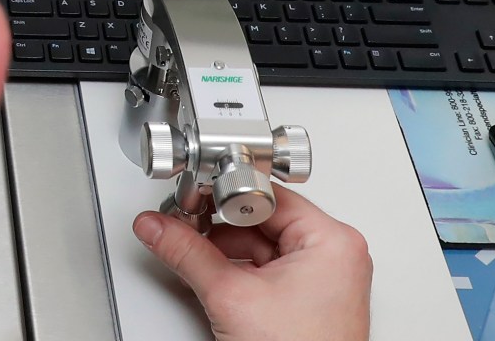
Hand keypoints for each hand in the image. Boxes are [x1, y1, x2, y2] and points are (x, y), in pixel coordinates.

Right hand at [131, 186, 370, 340]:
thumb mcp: (230, 296)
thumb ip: (186, 253)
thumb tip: (158, 227)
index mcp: (331, 241)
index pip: (266, 195)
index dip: (223, 194)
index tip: (192, 198)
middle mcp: (336, 254)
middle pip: (262, 219)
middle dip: (219, 226)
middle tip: (185, 226)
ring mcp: (326, 278)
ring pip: (262, 245)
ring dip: (226, 250)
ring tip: (196, 257)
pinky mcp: (312, 299)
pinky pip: (270, 269)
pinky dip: (241, 272)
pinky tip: (217, 279)